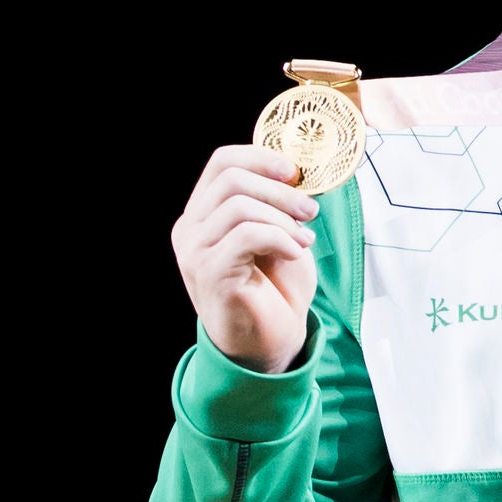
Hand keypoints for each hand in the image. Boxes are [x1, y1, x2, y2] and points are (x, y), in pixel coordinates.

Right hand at [173, 144, 322, 373]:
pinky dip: (280, 238)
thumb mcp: (277, 234)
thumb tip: (296, 170)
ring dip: (283, 219)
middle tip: (311, 211)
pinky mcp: (210, 274)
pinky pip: (247, 236)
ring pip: (239, 206)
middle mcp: (190, 230)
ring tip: (305, 240)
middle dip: (279, 190)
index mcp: (203, 214)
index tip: (294, 171)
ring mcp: (195, 253)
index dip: (260, 157)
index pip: (221, 162)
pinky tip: (295, 254)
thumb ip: (275, 203)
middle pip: (231, 179)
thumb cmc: (273, 291)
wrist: (269, 344)